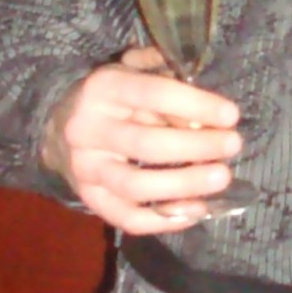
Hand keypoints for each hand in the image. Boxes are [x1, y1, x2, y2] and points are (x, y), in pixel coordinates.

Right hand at [40, 46, 240, 232]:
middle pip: (146, 144)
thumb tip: (205, 99)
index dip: (196, 105)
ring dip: (184, 186)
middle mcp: (87, 129)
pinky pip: (127, 218)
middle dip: (196, 147)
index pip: (153, 94)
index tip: (231, 115)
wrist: (58, 129)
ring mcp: (85, 169)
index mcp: (103, 88)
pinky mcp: (89, 199)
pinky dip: (164, 220)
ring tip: (221, 178)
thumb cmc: (112, 99)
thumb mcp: (134, 72)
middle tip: (233, 145)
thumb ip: (169, 76)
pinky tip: (197, 211)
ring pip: (136, 186)